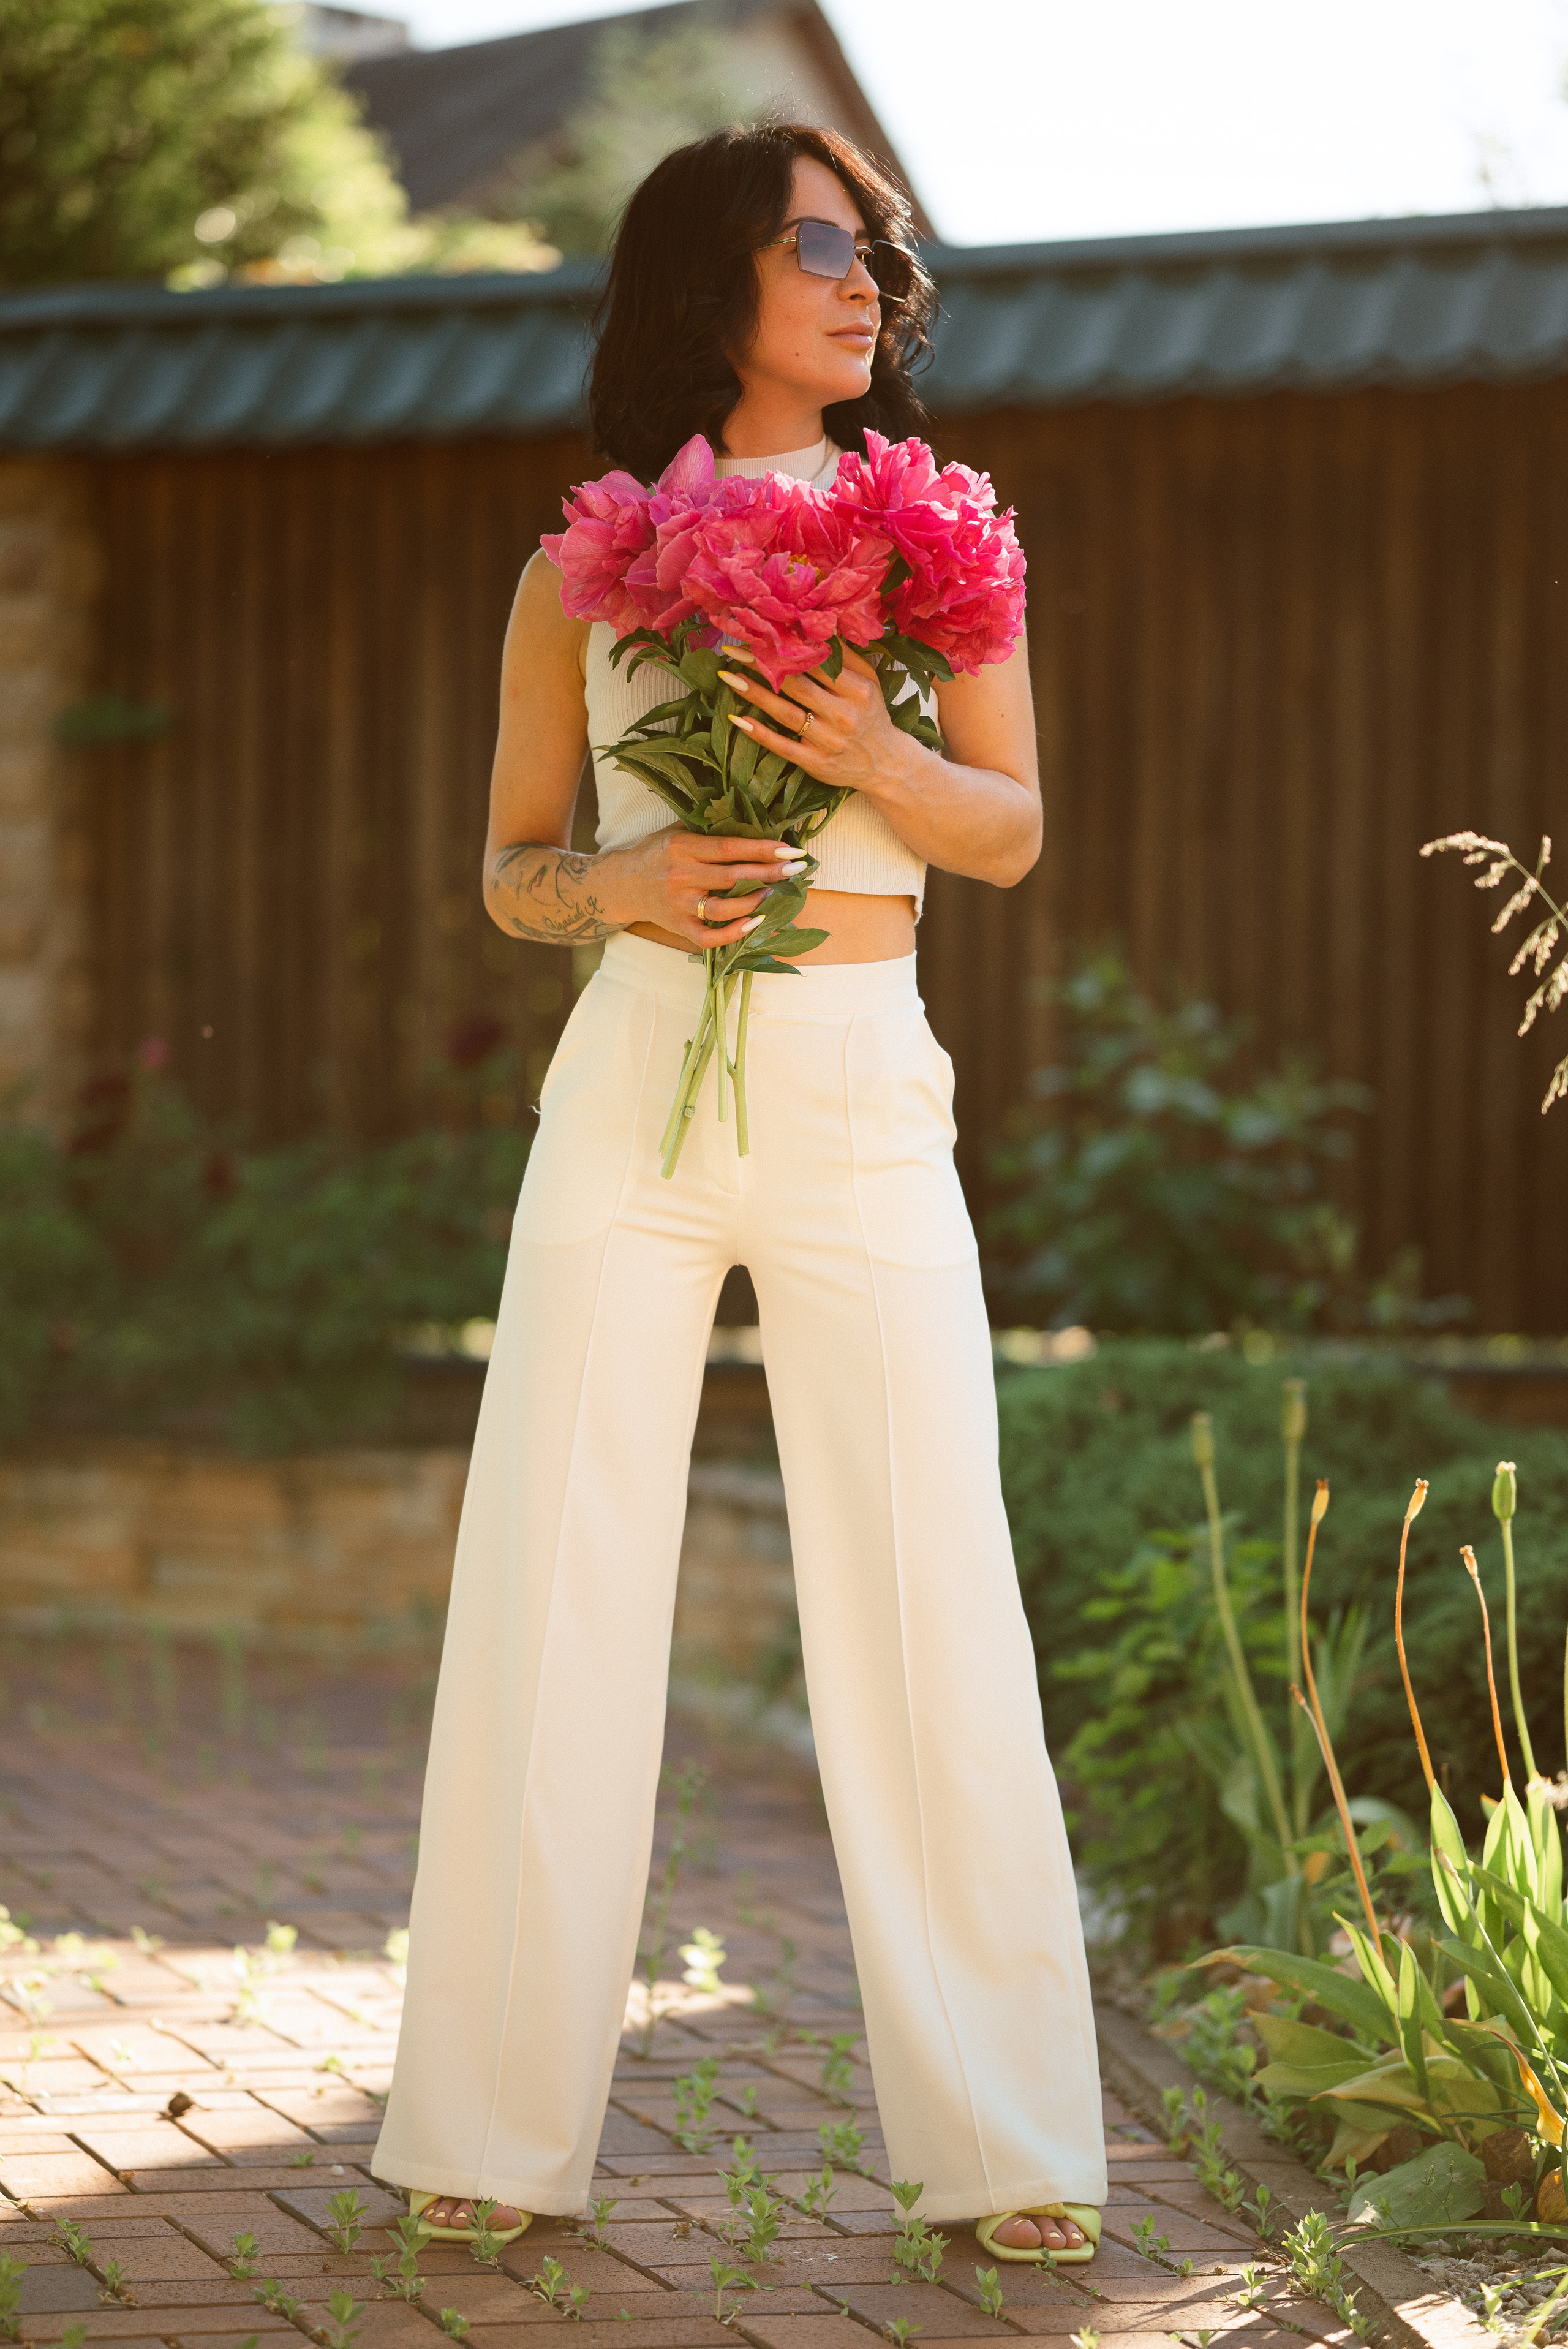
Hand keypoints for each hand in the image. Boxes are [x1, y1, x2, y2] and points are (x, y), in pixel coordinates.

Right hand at [605, 826, 809, 949]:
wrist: (619, 885)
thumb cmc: (655, 853)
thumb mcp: (676, 831)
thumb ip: (708, 828)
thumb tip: (753, 819)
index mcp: (683, 847)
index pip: (729, 848)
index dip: (762, 849)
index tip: (790, 848)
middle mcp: (681, 876)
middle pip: (733, 877)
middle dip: (769, 873)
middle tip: (798, 869)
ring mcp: (680, 905)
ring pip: (724, 908)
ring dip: (755, 901)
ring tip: (776, 892)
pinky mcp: (679, 927)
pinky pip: (710, 937)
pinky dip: (735, 934)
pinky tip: (756, 923)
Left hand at [720, 645, 919, 797]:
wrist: (885, 764)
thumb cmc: (871, 715)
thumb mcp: (869, 681)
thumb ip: (846, 656)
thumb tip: (817, 627)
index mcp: (857, 690)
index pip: (816, 663)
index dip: (786, 647)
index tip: (762, 633)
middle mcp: (843, 715)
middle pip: (796, 685)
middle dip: (762, 665)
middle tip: (735, 649)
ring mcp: (827, 741)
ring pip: (785, 713)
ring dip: (754, 693)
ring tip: (728, 676)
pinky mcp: (815, 762)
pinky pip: (782, 746)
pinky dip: (759, 733)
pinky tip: (738, 719)